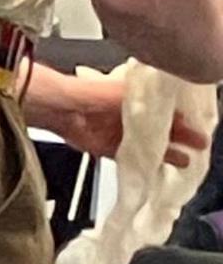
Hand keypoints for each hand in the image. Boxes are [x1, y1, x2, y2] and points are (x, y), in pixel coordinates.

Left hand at [23, 66, 202, 164]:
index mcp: (141, 99)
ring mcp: (121, 133)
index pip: (170, 112)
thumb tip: (175, 111)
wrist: (65, 108)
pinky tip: (156, 169)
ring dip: (166, 154)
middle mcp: (133, 116)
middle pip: (163, 130)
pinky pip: (130, 157)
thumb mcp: (131, 96)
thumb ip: (153, 105)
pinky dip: (142, 164)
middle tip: (198, 147)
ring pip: (150, 146)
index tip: (199, 130)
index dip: (185, 122)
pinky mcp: (108, 148)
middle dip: (181, 139)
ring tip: (184, 161)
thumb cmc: (94, 94)